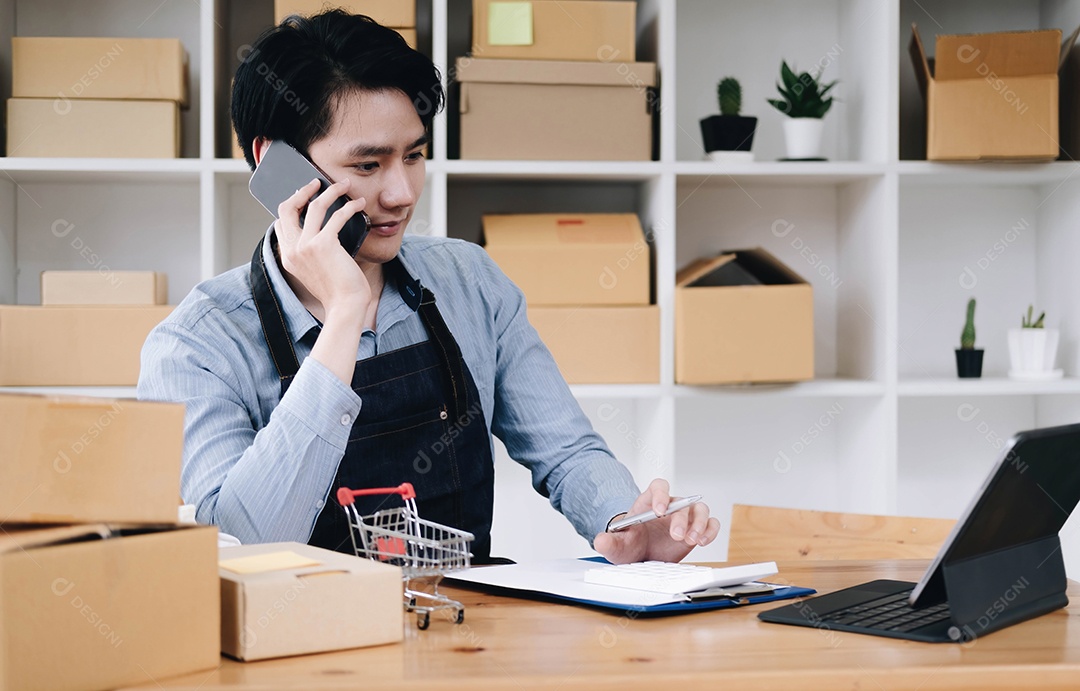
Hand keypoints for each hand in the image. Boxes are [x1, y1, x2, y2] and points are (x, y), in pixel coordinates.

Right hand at [275, 178, 370, 317]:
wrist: (346, 306)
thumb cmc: (337, 290)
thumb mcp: (316, 271)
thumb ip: (311, 252)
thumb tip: (322, 229)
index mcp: (288, 257)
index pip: (280, 223)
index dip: (292, 205)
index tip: (305, 196)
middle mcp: (292, 250)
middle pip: (287, 208)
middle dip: (302, 190)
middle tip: (317, 182)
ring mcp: (305, 246)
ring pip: (314, 205)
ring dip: (331, 191)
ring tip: (345, 185)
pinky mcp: (324, 244)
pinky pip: (337, 216)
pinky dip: (350, 206)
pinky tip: (359, 204)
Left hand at [593, 479, 719, 563]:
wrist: (641, 557)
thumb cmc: (630, 544)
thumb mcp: (618, 545)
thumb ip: (609, 542)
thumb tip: (600, 540)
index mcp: (650, 502)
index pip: (659, 486)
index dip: (661, 495)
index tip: (659, 511)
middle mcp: (670, 506)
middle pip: (681, 502)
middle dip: (680, 519)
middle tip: (676, 536)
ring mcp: (684, 517)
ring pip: (700, 510)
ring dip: (699, 524)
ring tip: (693, 540)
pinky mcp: (696, 530)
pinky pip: (711, 524)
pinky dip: (710, 531)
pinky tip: (703, 541)